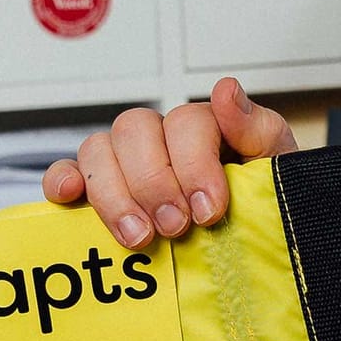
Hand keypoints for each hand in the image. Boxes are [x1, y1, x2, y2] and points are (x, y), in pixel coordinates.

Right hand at [42, 77, 298, 248]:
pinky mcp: (97, 190)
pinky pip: (68, 172)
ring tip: (139, 236)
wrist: (255, 250)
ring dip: (114, 193)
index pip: (186, 122)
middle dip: (153, 182)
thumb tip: (226, 90)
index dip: (194, 165)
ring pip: (98, 149)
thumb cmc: (262, 206)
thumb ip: (258, 130)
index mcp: (207, 126)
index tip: (209, 210)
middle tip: (174, 227)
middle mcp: (161, 137)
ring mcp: (126, 162)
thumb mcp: (278, 170)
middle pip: (135, 130)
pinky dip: (63, 181)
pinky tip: (69, 198)